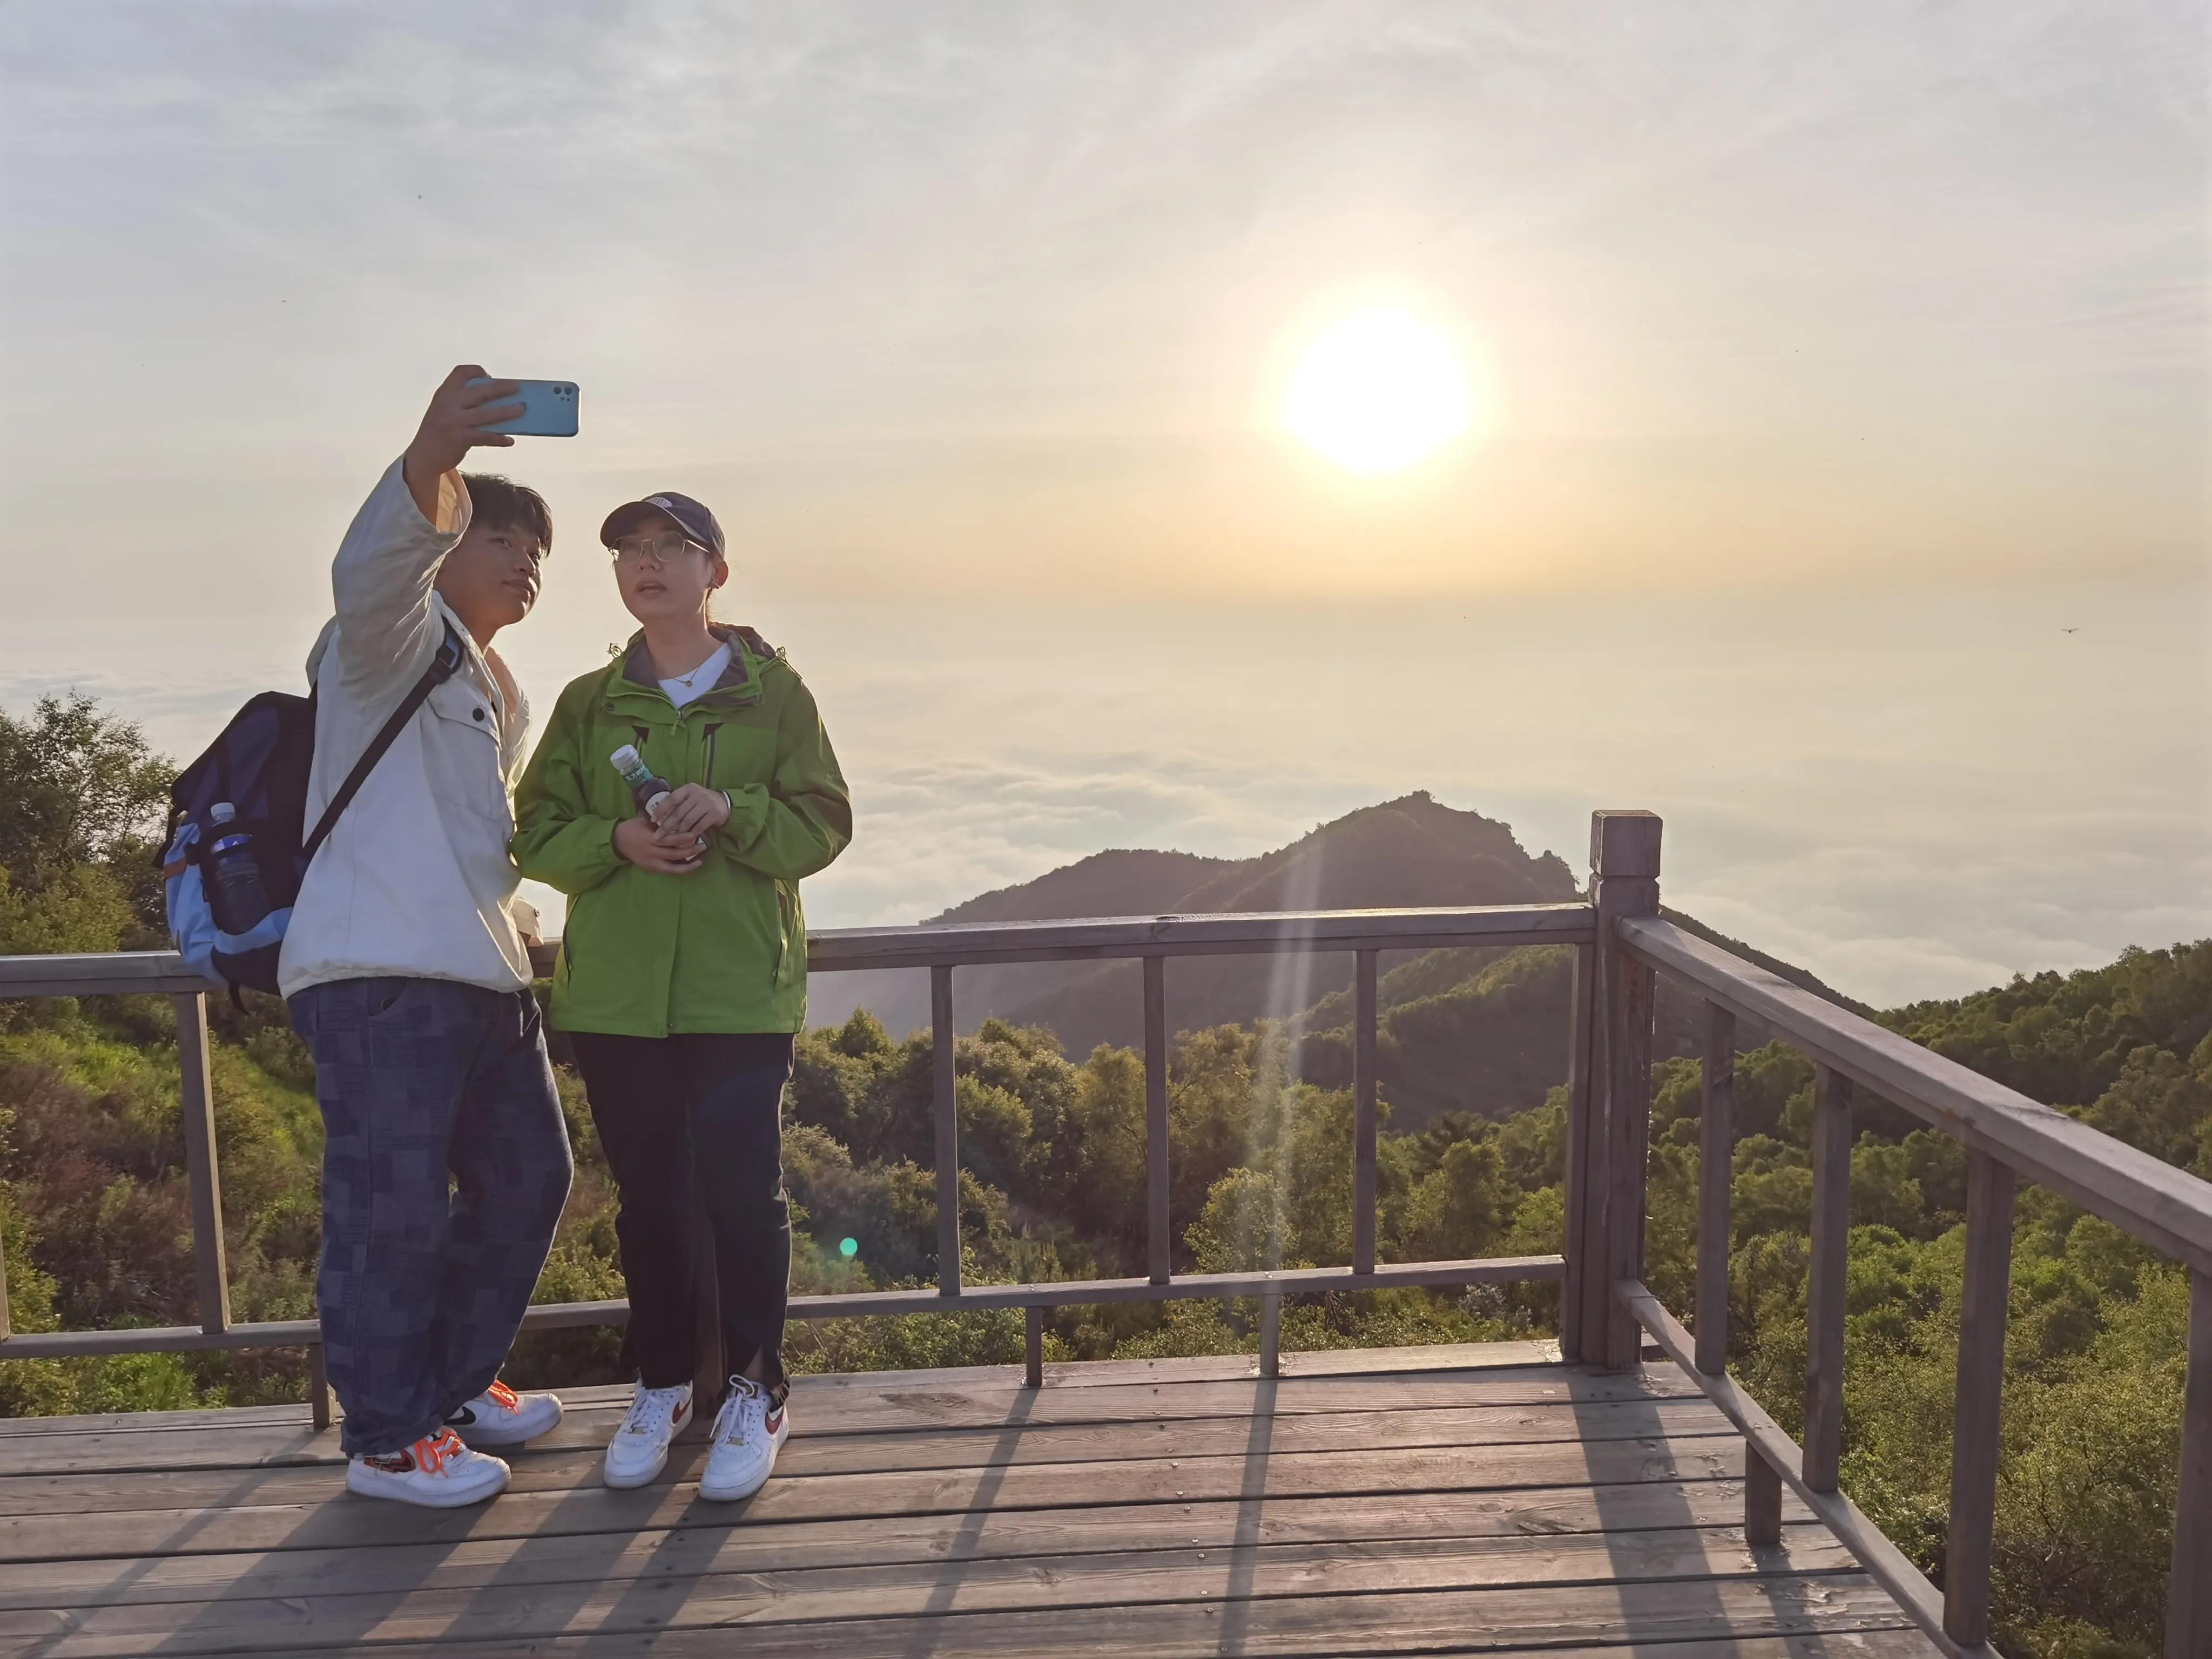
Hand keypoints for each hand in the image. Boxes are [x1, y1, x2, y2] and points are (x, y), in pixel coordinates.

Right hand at [402, 365, 522, 514]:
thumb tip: (498, 401)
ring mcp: (454, 422)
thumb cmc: (439, 431)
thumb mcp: (444, 410)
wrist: (422, 457)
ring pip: (487, 414)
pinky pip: (486, 437)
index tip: (489, 377)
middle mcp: (448, 404)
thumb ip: (462, 403)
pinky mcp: (460, 439)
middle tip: (518, 387)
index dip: (476, 371)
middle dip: (501, 388)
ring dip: (508, 411)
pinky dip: (499, 439)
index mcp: (444, 393)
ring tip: (522, 409)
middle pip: (480, 391)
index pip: (460, 372)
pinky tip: (510, 440)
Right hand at [614, 814, 703, 875]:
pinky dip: (682, 870)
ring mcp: (651, 862)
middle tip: (703, 845)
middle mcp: (651, 852)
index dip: (682, 839)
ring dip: (688, 863)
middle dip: (689, 850)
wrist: (618, 841)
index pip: (668, 840)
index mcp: (649, 838)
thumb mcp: (645, 821)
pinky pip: (670, 871)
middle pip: (673, 853)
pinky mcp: (652, 868)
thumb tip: (679, 818)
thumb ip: (660, 822)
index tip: (694, 835)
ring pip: (673, 866)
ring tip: (701, 858)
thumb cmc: (633, 828)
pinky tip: (692, 866)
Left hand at [655, 783, 731, 839]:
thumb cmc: (701, 802)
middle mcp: (697, 794)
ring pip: (688, 821)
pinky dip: (692, 834)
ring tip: (672, 840)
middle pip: (678, 812)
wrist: (724, 803)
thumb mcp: (690, 798)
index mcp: (688, 789)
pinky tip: (687, 840)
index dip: (661, 810)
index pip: (671, 799)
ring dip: (679, 832)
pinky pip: (699, 826)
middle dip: (666, 826)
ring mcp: (707, 803)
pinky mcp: (714, 813)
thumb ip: (678, 805)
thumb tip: (659, 818)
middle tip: (658, 837)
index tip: (652, 820)